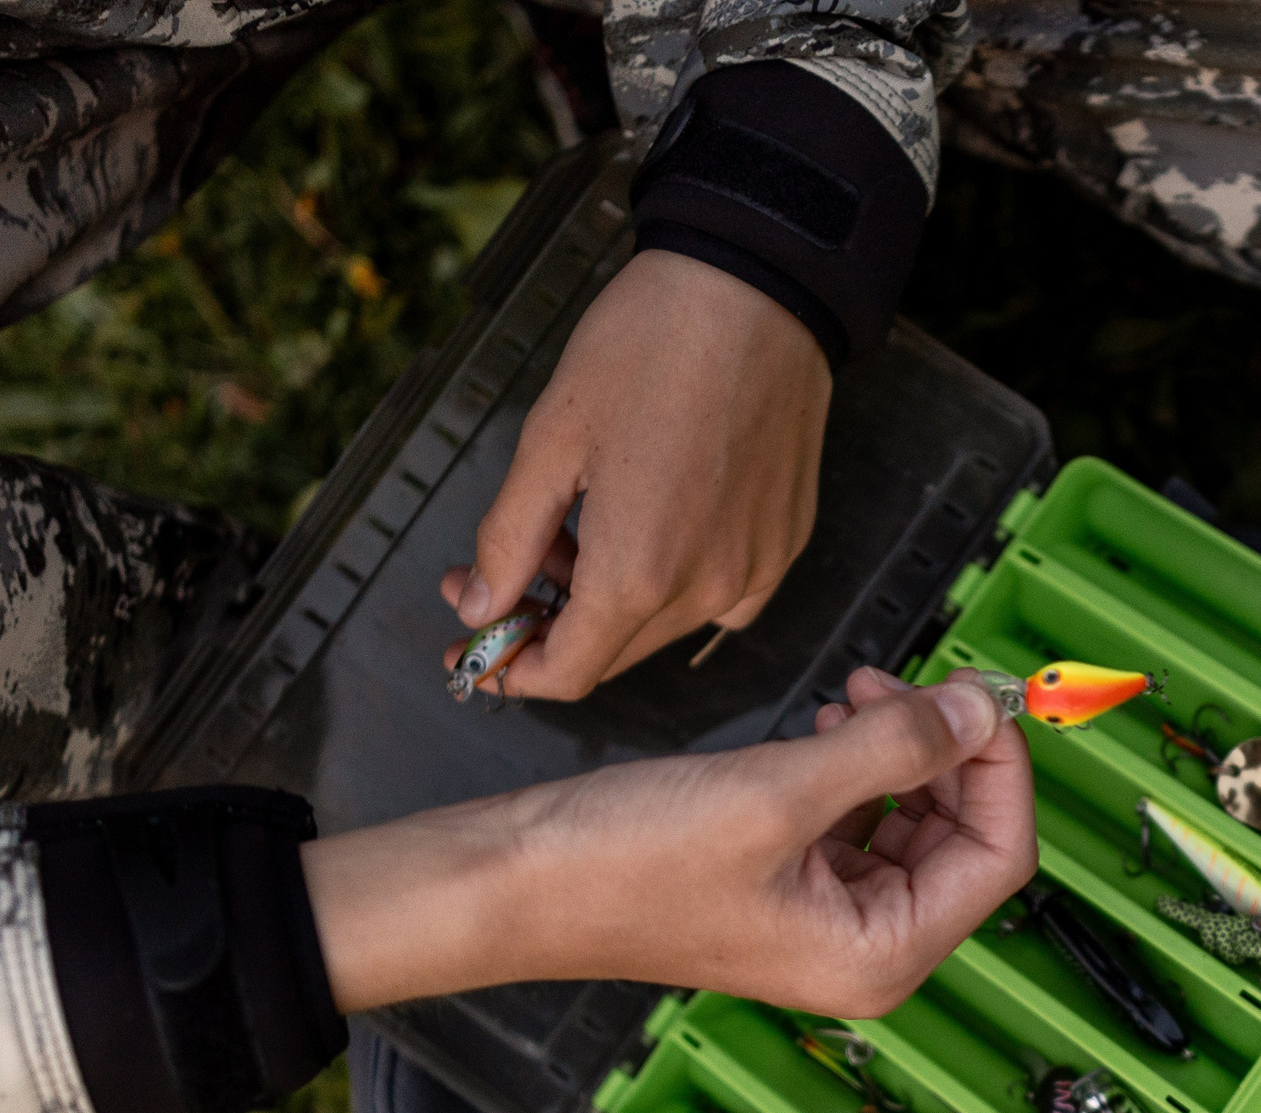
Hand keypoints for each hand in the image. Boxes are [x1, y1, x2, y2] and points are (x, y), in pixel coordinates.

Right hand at [303, 670, 1034, 1013]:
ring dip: (903, 749)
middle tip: (912, 682)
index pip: (1000, 856)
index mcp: (882, 954)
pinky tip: (829, 722)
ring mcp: (829, 918)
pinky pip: (860, 819)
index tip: (981, 695)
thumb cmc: (625, 863)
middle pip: (964, 836)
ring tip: (859, 695)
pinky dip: (859, 765)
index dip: (1003, 769)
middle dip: (949, 751)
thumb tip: (982, 710)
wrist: (513, 882)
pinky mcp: (790, 883)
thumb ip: (896, 748)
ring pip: (915, 819)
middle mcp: (867, 949)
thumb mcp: (780, 791)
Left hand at [439, 250, 831, 699]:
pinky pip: (719, 597)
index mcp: (637, 571)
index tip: (476, 645)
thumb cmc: (648, 347)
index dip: (513, 671)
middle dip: (549, 625)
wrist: (756, 292)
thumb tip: (480, 606)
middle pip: (613, 653)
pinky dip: (670, 583)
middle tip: (499, 571)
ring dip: (609, 601)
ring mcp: (754, 571)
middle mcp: (705, 589)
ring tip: (575, 528)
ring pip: (662, 626)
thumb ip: (510, 539)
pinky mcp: (784, 545)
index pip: (568, 673)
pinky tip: (649, 524)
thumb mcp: (550, 439)